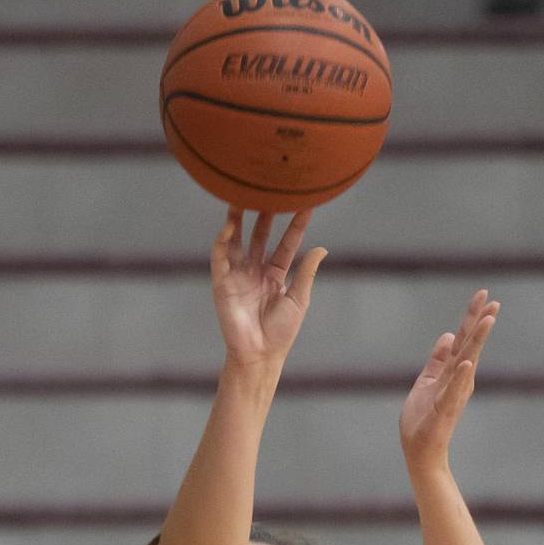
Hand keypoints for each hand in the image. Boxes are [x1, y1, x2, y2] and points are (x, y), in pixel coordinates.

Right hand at [210, 209, 325, 368]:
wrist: (260, 354)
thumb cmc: (281, 332)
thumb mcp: (299, 299)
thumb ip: (306, 272)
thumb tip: (322, 249)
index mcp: (275, 275)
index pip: (286, 244)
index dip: (294, 226)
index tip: (305, 205)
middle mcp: (256, 271)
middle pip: (260, 236)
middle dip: (265, 214)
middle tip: (271, 190)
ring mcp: (239, 274)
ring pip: (238, 240)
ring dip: (239, 218)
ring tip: (242, 196)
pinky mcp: (223, 282)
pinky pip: (220, 255)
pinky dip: (224, 239)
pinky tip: (230, 225)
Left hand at [400, 290, 499, 471]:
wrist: (420, 450)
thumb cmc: (423, 419)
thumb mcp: (427, 380)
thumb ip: (437, 360)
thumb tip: (449, 335)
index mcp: (453, 371)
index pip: (464, 339)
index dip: (472, 317)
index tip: (483, 294)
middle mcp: (458, 380)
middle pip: (470, 345)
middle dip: (480, 323)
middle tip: (493, 301)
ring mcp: (454, 393)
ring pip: (467, 362)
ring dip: (477, 342)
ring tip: (487, 320)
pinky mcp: (446, 409)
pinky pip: (454, 390)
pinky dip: (461, 377)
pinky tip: (468, 363)